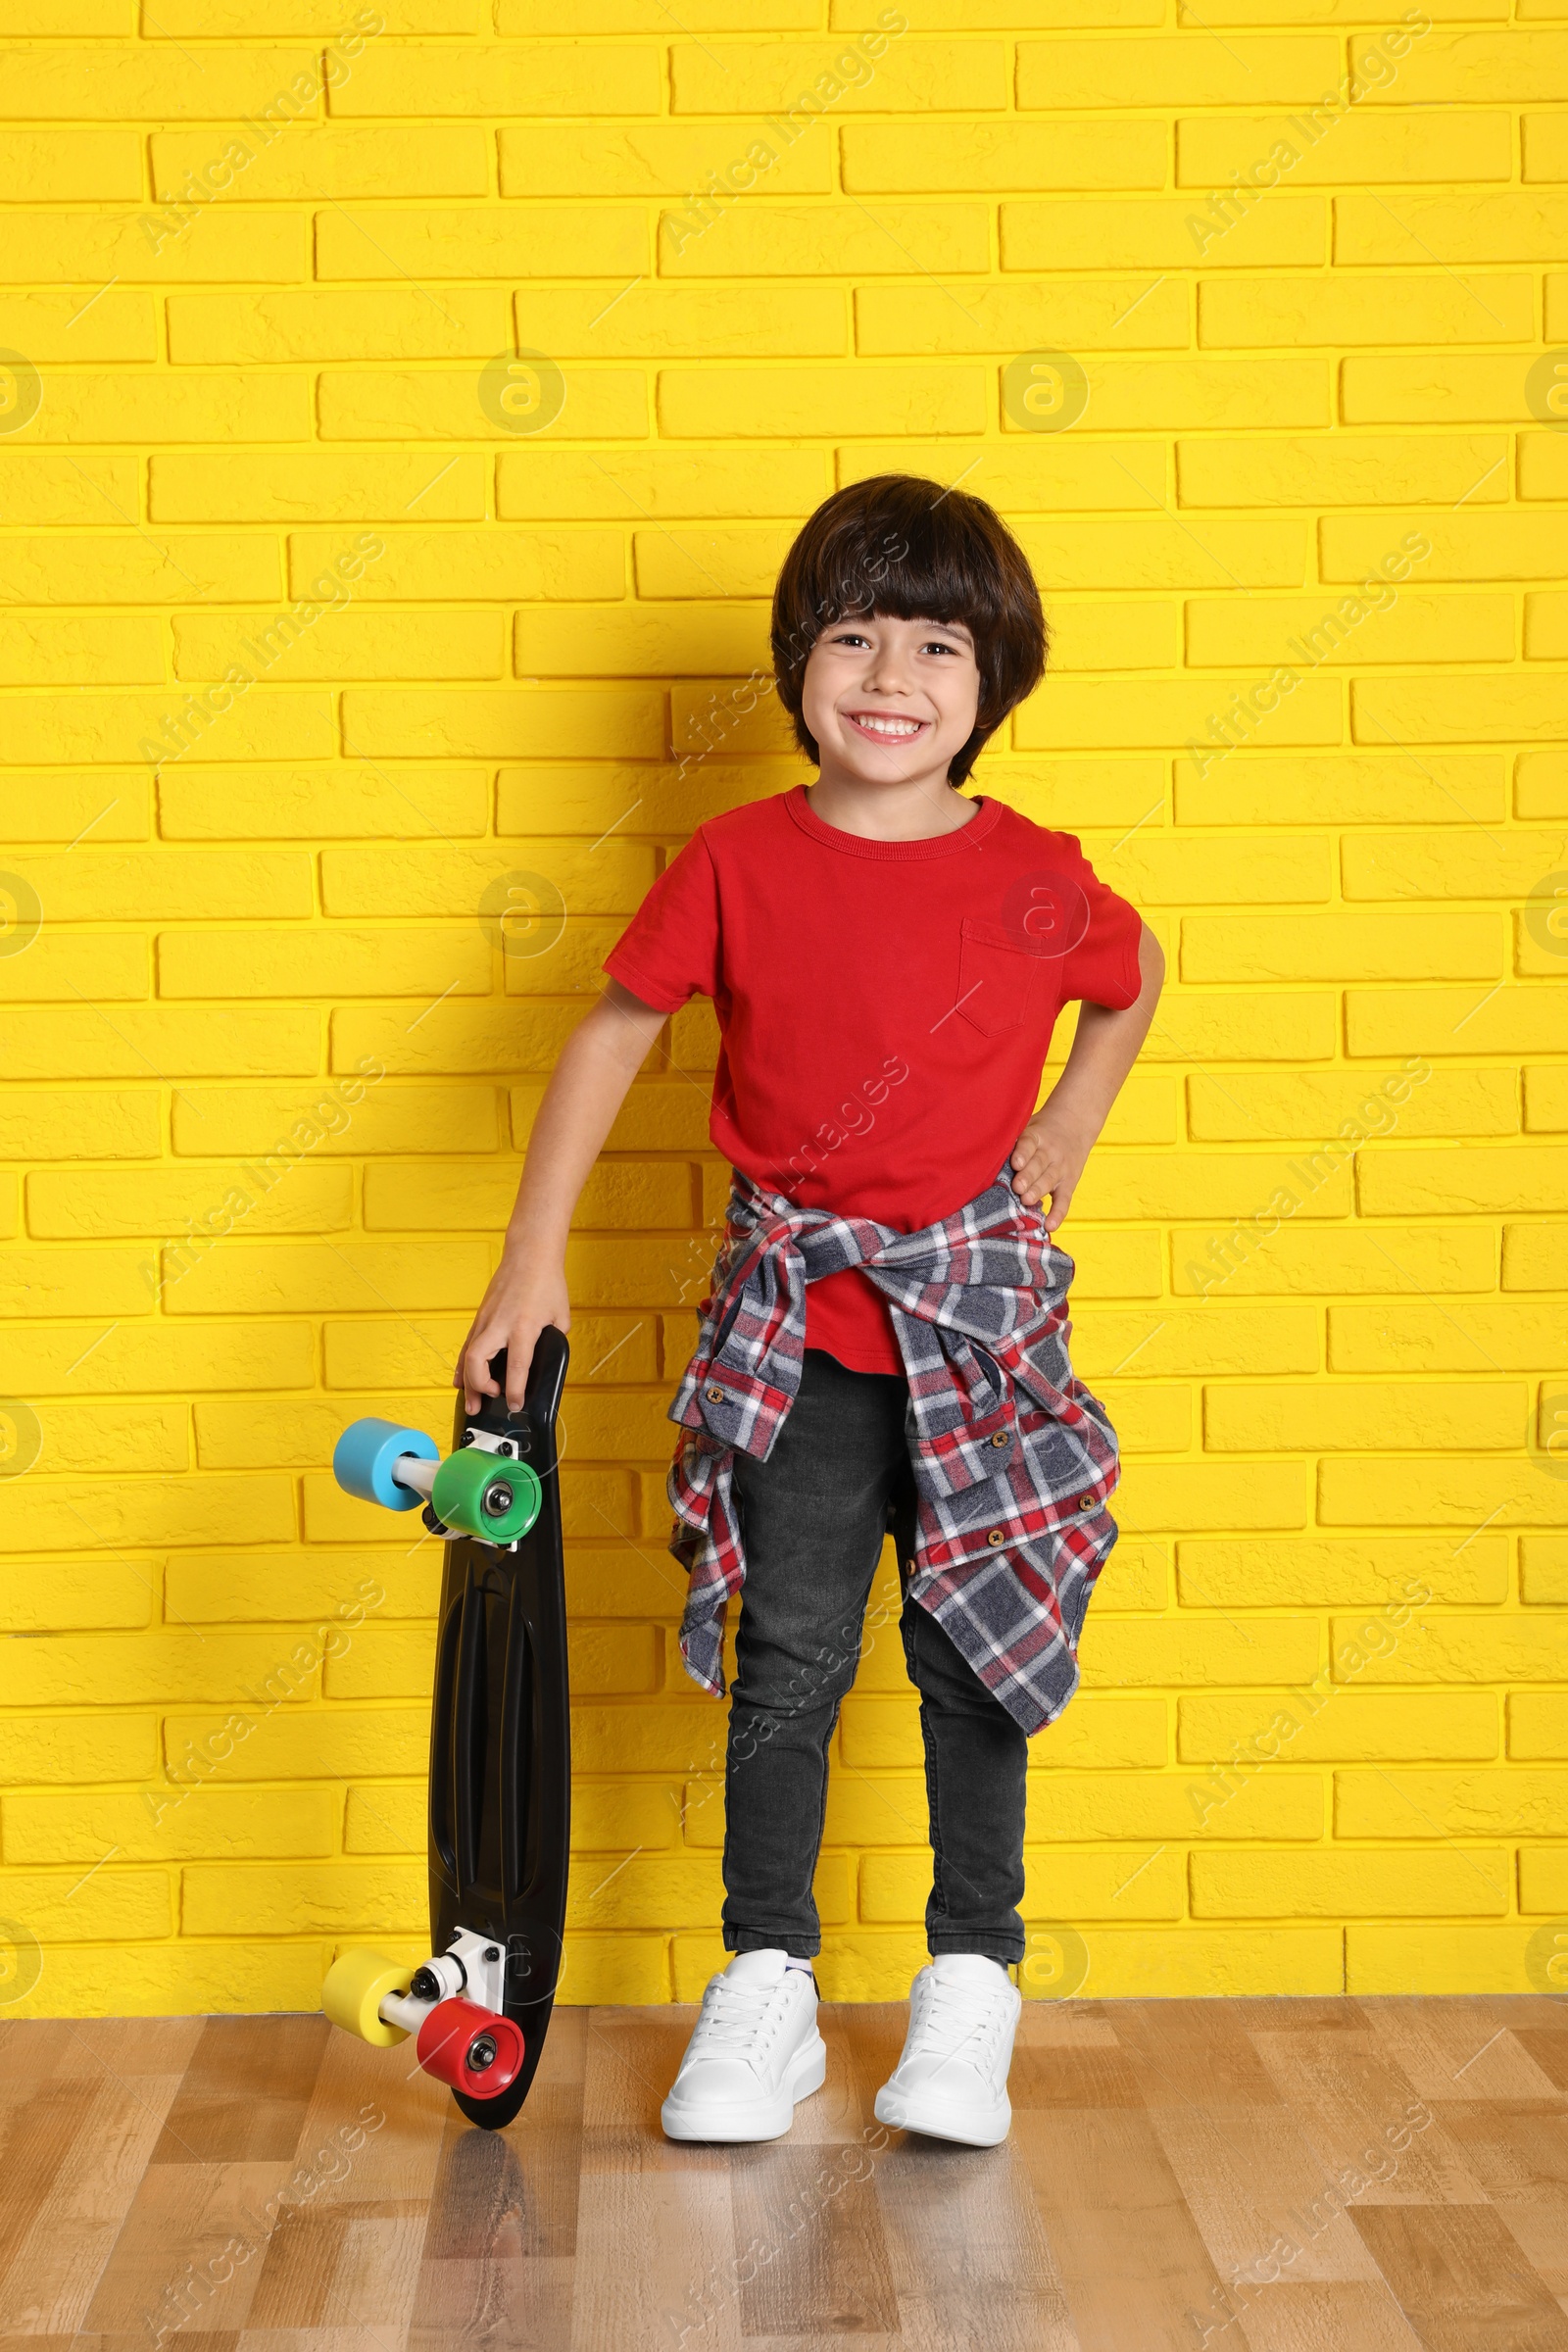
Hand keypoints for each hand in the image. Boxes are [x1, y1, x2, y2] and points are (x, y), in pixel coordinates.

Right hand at [455, 1245, 569, 1413]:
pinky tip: (461, 1380)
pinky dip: (463, 1365)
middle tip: (491, 1401)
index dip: (515, 1391)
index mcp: (525, 1326)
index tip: (515, 1404)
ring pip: (468, 1356)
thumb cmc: (547, 1282)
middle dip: (481, 1387)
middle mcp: (501, 1324)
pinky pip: (467, 1346)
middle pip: (479, 1362)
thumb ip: (553, 1341)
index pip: (517, 1366)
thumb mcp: (560, 1317)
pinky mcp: (480, 1317)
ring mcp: (486, 1320)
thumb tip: (546, 1357)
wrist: (529, 1255)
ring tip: (470, 1404)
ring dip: (467, 1382)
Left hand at [1009, 1106, 1093, 1232]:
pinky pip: (1064, 1200)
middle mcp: (1050, 1152)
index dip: (1022, 1153)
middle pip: (1038, 1165)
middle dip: (1028, 1177)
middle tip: (1017, 1187)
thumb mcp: (1028, 1126)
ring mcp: (1060, 1168)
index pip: (1029, 1144)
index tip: (1016, 1163)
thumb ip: (1012, 1140)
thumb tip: (984, 1156)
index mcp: (1036, 1136)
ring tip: (1027, 1201)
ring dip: (1038, 1191)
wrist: (1076, 1123)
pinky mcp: (1069, 1183)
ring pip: (1049, 1180)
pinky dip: (1057, 1214)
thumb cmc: (1042, 1131)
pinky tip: (1049, 1225)